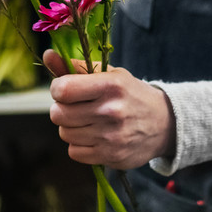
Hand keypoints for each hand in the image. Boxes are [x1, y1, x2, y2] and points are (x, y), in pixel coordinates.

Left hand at [43, 49, 175, 168]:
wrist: (165, 124)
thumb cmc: (129, 94)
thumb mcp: (109, 74)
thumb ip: (75, 66)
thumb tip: (46, 55)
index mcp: (110, 85)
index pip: (62, 90)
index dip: (57, 89)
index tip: (65, 89)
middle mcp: (111, 111)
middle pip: (58, 114)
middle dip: (62, 109)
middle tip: (75, 107)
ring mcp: (111, 136)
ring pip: (64, 133)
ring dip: (70, 127)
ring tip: (87, 121)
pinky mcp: (111, 156)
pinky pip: (74, 152)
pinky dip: (79, 145)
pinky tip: (93, 136)